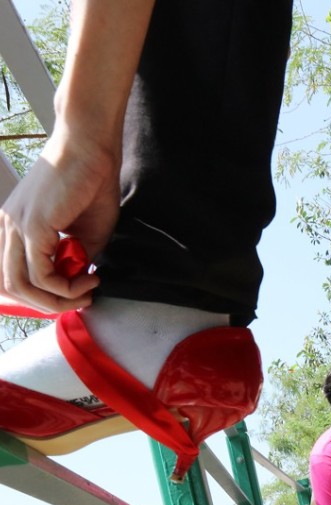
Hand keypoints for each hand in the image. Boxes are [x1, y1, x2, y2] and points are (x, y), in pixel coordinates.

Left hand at [0, 127, 116, 311]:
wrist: (90, 146)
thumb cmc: (93, 180)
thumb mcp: (89, 229)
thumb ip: (78, 254)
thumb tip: (79, 279)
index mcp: (16, 225)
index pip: (14, 273)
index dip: (46, 293)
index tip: (81, 289)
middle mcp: (8, 226)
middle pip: (12, 286)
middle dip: (50, 303)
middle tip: (82, 299)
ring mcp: (16, 226)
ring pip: (20, 285)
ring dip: (56, 299)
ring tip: (85, 292)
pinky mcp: (32, 226)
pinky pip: (41, 275)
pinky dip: (66, 286)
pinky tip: (88, 278)